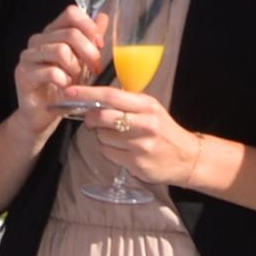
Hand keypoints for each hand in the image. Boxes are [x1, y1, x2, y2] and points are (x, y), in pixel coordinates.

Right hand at [16, 10, 106, 129]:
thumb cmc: (63, 87)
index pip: (71, 13)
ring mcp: (28, 57)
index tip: (100, 44)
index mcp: (52, 32)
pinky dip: (64, 81)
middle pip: (70, 33)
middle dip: (88, 52)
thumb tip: (103, 17)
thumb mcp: (83, 61)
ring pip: (60, 50)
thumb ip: (90, 39)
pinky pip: (51, 71)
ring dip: (75, 68)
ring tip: (76, 80)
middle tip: (94, 69)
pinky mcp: (23, 74)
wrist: (43, 114)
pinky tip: (65, 88)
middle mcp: (38, 41)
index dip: (89, 26)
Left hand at [78, 81, 211, 191]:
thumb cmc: (162, 130)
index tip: (69, 92)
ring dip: (102, 137)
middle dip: (91, 118)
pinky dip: (108, 150)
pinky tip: (122, 150)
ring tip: (116, 137)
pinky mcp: (137, 163)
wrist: (187, 157)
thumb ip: (125, 103)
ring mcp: (141, 144)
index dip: (87, 94)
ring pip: (103, 137)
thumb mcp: (150, 110)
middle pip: (102, 116)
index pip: (111, 96)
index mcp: (147, 105)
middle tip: (91, 121)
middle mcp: (145, 123)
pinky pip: (108, 153)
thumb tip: (91, 99)